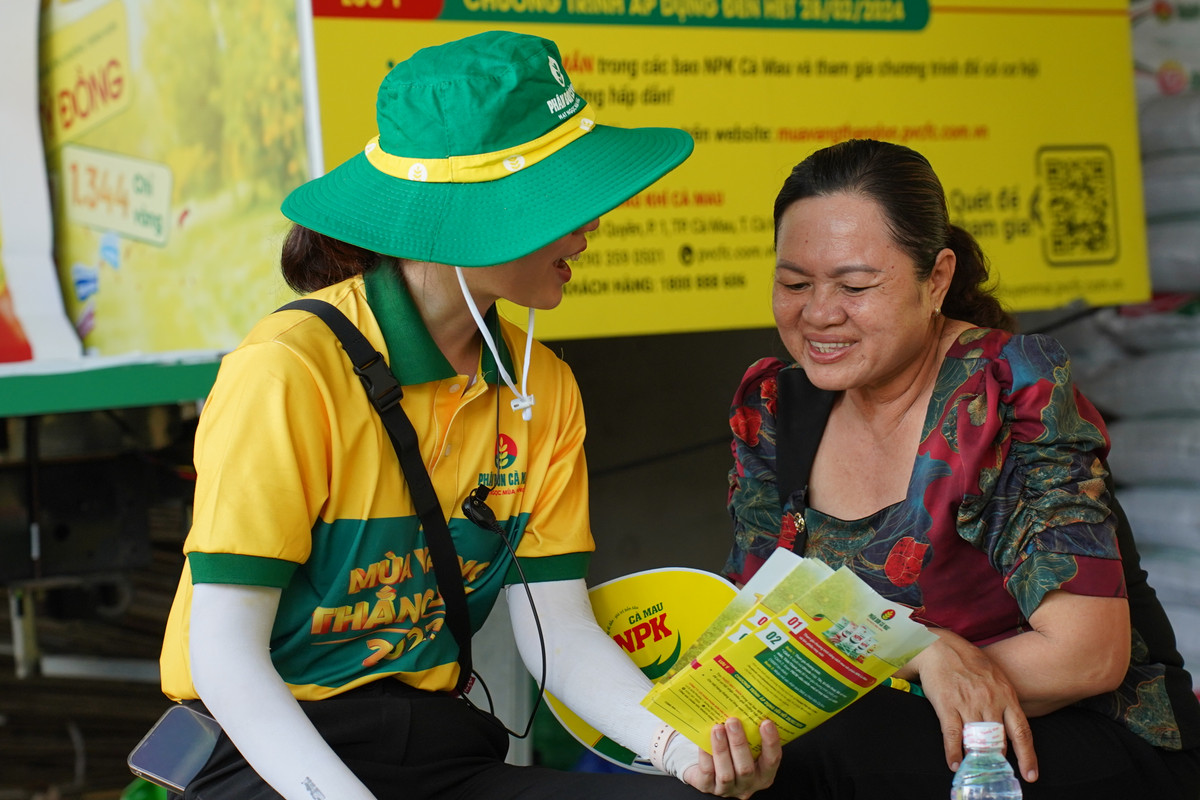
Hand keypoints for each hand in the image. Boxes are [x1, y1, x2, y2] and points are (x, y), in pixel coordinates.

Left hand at [682, 718, 780, 798]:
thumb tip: (749, 705)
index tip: (766, 722)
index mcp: (763, 774)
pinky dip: (706, 755)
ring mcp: (728, 789)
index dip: (770, 743)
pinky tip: (703, 741)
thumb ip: (751, 735)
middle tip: (733, 721)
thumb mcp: (747, 747)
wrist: (708, 769)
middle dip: (739, 743)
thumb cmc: (732, 752)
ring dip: (722, 749)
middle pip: (746, 769)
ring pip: (726, 773)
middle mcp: (748, 785)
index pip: (772, 761)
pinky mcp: (708, 787)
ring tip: (717, 728)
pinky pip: (707, 772)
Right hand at [912, 630, 1037, 782]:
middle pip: (1000, 741)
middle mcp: (991, 702)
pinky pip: (953, 735)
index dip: (1028, 756)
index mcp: (1006, 695)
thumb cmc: (967, 658)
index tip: (1030, 775)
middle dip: (999, 759)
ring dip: (978, 759)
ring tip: (977, 771)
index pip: (1022, 732)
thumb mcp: (995, 675)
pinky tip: (954, 763)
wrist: (940, 645)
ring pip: (978, 741)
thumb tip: (1009, 718)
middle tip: (997, 772)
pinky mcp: (948, 705)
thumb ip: (1003, 696)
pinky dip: (954, 752)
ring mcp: (969, 704)